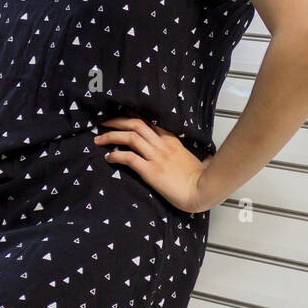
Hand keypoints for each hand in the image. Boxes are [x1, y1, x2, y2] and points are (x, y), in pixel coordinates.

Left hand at [93, 117, 213, 212]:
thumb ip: (202, 158)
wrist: (202, 190)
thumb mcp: (201, 163)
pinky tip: (109, 158)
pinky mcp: (150, 170)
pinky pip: (128, 158)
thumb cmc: (203, 179)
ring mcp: (156, 157)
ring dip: (111, 136)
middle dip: (117, 121)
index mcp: (173, 142)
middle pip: (136, 124)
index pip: (150, 122)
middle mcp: (162, 145)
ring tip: (99, 139)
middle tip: (104, 123)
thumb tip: (208, 159)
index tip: (122, 117)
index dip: (133, 117)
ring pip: (130, 137)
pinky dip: (116, 155)